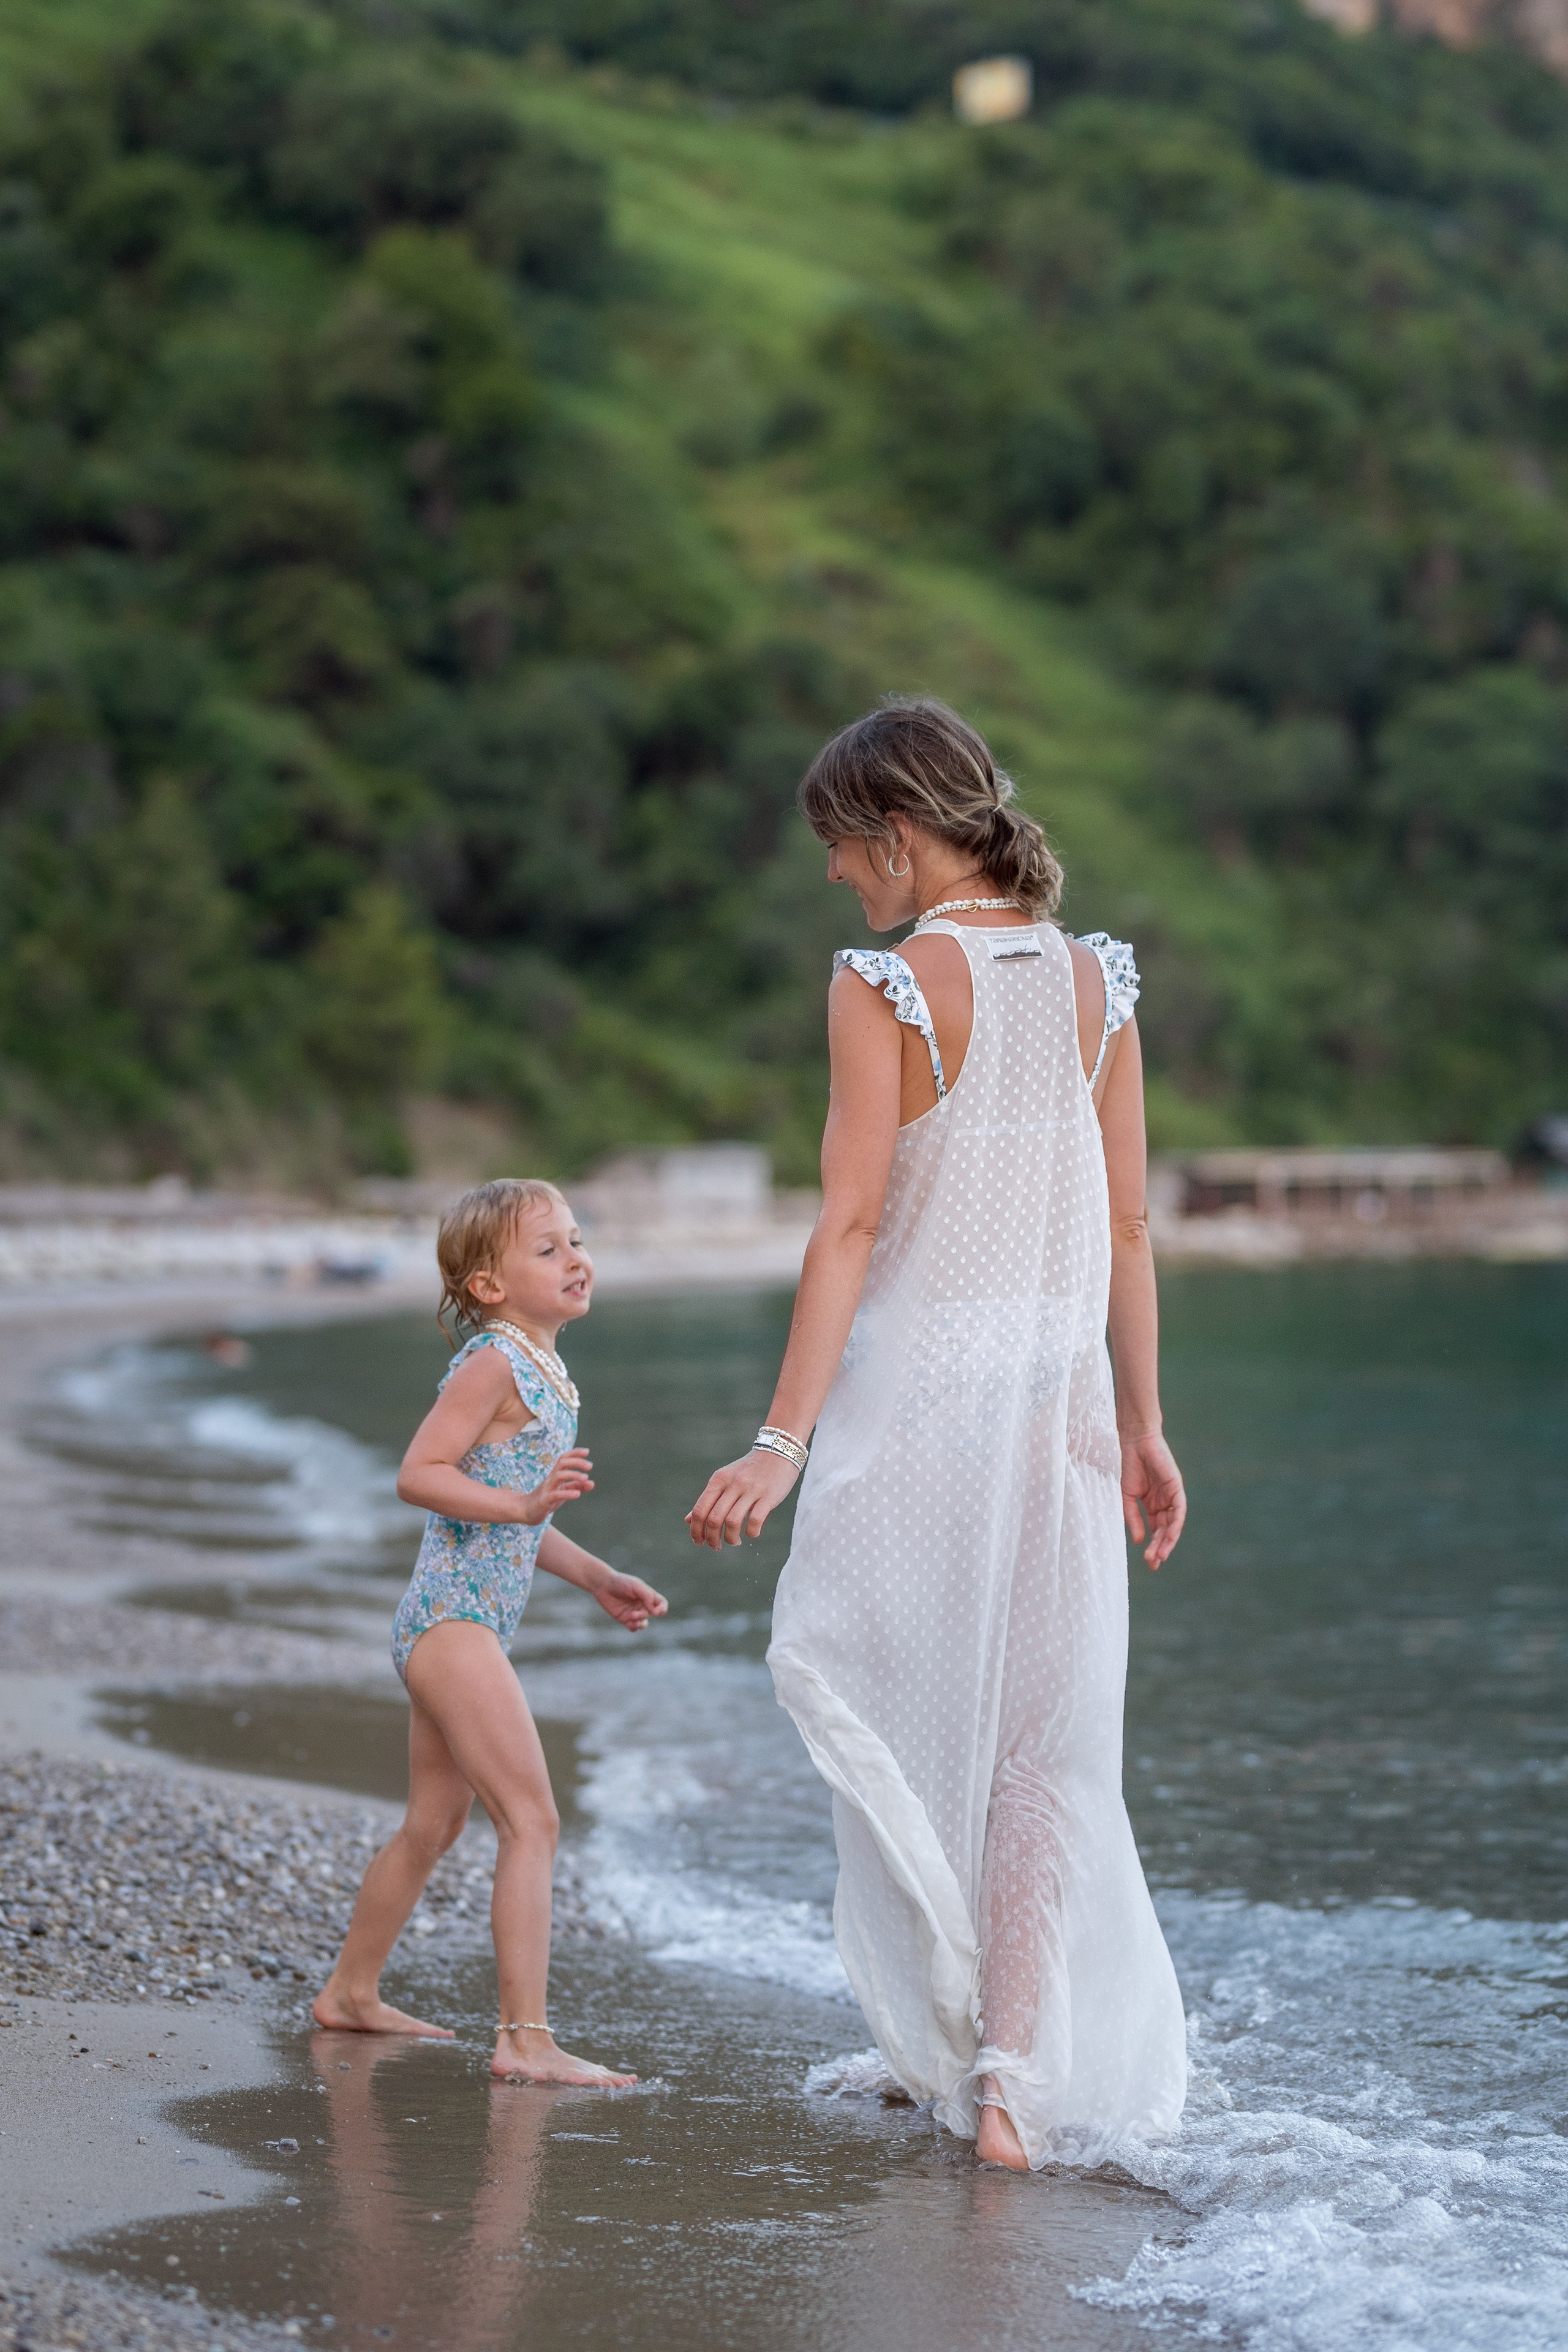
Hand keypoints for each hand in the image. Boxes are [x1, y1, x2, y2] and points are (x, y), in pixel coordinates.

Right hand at [517, 1447, 593, 1525]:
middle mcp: (551, 1478)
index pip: (563, 1458)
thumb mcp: (563, 1490)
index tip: (587, 1451)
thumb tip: (592, 1483)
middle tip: (590, 1466)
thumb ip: (576, 1486)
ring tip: (585, 1478)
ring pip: (558, 1475)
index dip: (574, 1453)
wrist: (527, 1511)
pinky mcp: (545, 1500)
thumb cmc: (547, 1498)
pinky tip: (577, 1494)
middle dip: (576, 1461)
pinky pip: (556, 1494)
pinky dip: (567, 1493)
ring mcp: (547, 1488)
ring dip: (573, 1474)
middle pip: (562, 1463)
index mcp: (555, 1474)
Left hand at [591, 1569, 667, 1631]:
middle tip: (633, 1613)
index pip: (661, 1604)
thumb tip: (655, 1611)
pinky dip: (634, 1628)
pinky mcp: (624, 1618)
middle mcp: (642, 1604)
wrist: (603, 1585)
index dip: (662, 1609)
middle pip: (651, 1615)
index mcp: (647, 1595)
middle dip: (643, 1615)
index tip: (656, 1612)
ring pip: (643, 1623)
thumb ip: (647, 1596)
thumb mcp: (636, 1586)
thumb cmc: (621, 1582)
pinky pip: (633, 1627)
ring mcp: (634, 1612)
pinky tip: (630, 1625)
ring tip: (632, 1620)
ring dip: (641, 1624)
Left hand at [685, 1448, 799, 1549]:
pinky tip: (751, 1533)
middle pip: (714, 1519)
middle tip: (716, 1547)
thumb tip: (688, 1520)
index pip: (700, 1509)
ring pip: (732, 1522)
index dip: (696, 1530)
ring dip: (730, 1538)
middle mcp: (733, 1483)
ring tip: (734, 1541)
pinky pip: (755, 1520)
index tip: (699, 1542)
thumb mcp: (725, 1479)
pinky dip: (751, 1532)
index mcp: (719, 1479)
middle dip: (712, 1538)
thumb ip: (709, 1499)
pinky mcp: (769, 1496)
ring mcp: (751, 1489)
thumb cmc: (749, 1470)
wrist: (778, 1450)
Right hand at [1120, 1431, 1185, 1569]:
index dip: (1153, 1547)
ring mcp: (1171, 1496)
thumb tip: (1138, 1540)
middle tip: (1153, 1564)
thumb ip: (1133, 1518)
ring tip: (1160, 1555)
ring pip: (1173, 1524)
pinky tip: (1170, 1536)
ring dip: (1167, 1540)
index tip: (1149, 1564)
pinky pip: (1179, 1510)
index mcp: (1152, 1506)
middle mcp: (1164, 1504)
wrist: (1134, 1443)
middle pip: (1165, 1531)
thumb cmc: (1129, 1466)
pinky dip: (1175, 1524)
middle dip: (1160, 1548)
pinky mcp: (1176, 1488)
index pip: (1155, 1531)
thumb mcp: (1127, 1497)